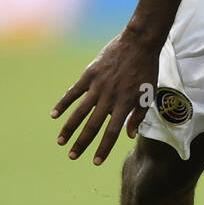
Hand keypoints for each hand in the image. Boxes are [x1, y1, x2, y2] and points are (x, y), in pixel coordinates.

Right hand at [50, 29, 160, 164]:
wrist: (140, 42)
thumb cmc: (147, 69)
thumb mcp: (149, 94)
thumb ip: (139, 115)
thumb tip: (130, 135)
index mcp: (126, 103)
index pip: (112, 132)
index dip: (104, 148)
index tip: (96, 162)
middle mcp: (110, 97)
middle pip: (93, 125)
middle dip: (82, 143)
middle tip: (72, 156)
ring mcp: (98, 85)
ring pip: (80, 111)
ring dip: (69, 128)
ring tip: (60, 141)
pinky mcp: (90, 74)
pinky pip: (73, 91)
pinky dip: (63, 103)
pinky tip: (54, 115)